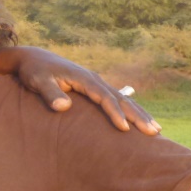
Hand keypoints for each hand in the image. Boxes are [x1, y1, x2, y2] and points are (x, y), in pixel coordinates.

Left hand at [0, 46, 159, 134]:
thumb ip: (50, 93)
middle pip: (121, 99)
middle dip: (138, 115)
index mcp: (84, 79)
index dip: (115, 113)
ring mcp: (96, 83)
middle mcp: (95, 80)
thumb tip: (64, 106)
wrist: (33, 58)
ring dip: (139, 114)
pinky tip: (139, 121)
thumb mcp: (37, 81)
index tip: (124, 128)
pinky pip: (116, 100)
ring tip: (156, 129)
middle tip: (154, 132)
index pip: (104, 98)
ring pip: (123, 99)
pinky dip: (130, 110)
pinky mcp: (93, 88)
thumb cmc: (34, 71)